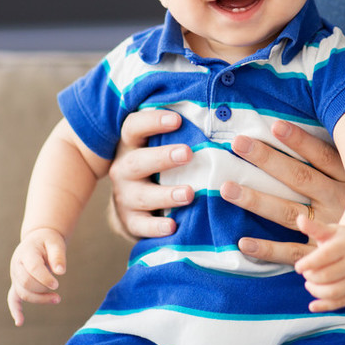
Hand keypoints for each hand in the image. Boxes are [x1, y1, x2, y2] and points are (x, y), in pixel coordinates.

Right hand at [7, 227, 67, 325]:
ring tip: (57, 299)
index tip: (56, 285)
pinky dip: (15, 310)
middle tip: (58, 295)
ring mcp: (15, 275)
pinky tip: (20, 322)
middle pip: (26, 283)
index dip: (44, 278)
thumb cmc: (48, 241)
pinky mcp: (17, 283)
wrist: (38, 240)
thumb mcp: (55, 242)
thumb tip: (61, 272)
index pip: (33, 268)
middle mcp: (17, 265)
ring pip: (23, 292)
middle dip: (42, 290)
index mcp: (26, 253)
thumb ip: (58, 255)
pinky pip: (13, 298)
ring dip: (39, 299)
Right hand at [108, 108, 193, 239]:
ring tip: (189, 194)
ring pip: (141, 196)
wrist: (133, 207)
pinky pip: (140, 226)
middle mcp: (123, 168)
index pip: (134, 127)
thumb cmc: (158, 168)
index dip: (152, 122)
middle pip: (137, 161)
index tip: (177, 120)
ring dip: (166, 194)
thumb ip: (181, 135)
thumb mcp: (160, 148)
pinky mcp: (130, 221)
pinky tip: (173, 226)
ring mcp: (125, 197)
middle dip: (162, 157)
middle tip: (188, 153)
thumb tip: (221, 116)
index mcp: (131, 145)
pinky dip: (156, 227)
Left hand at [227, 119, 344, 265]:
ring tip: (227, 189)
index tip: (275, 124)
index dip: (299, 140)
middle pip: (298, 177)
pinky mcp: (320, 255)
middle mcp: (336, 202)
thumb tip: (335, 128)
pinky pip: (290, 251)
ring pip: (286, 212)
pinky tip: (243, 242)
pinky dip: (267, 249)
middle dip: (267, 159)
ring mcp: (327, 229)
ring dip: (255, 200)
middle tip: (238, 144)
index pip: (321, 156)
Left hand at [294, 211, 344, 311]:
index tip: (298, 267)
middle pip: (326, 276)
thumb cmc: (341, 238)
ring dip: (316, 291)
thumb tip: (299, 219)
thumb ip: (314, 227)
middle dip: (311, 277)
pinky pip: (341, 302)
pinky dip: (325, 306)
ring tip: (309, 284)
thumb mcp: (329, 230)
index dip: (307, 264)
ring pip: (333, 292)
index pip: (324, 257)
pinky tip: (312, 306)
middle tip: (306, 273)